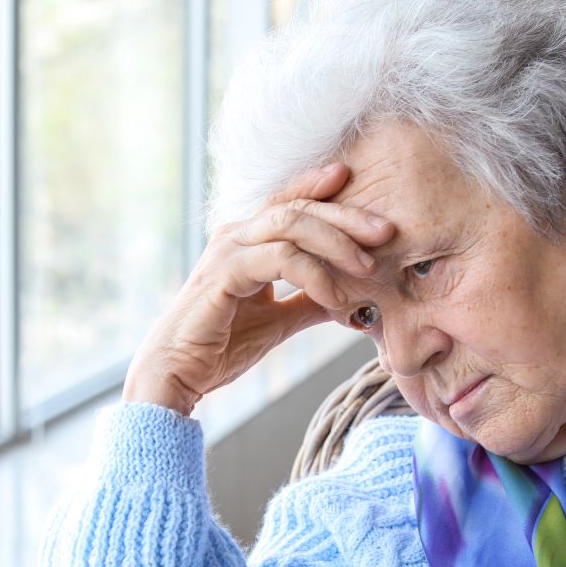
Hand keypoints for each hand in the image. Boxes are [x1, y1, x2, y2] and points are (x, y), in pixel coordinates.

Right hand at [121, 163, 393, 413]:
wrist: (178, 373)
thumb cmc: (221, 345)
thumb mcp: (279, 320)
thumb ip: (309, 302)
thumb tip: (353, 298)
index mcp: (248, 240)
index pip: (293, 204)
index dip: (326, 193)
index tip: (367, 197)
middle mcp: (236, 235)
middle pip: (299, 207)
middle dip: (346, 217)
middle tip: (387, 231)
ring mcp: (229, 251)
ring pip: (291, 225)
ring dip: (336, 243)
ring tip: (367, 268)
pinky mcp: (225, 273)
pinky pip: (280, 259)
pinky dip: (314, 275)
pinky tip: (335, 298)